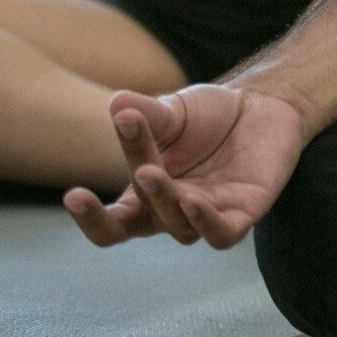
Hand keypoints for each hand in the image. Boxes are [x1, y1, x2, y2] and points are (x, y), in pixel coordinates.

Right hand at [64, 82, 306, 250]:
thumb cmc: (208, 116)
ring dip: (165, 201)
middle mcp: (171, 213)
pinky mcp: (243, 215)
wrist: (263, 106)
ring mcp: (206, 216)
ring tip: (153, 172)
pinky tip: (194, 202)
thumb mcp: (172, 112)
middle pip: (141, 224)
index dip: (90, 216)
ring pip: (179, 226)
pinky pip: (221, 233)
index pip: (111, 221)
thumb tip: (116, 103)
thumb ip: (147, 114)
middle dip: (136, 198)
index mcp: (144, 196)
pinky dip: (206, 223)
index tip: (73, 195)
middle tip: (138, 168)